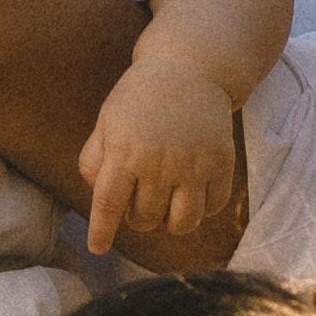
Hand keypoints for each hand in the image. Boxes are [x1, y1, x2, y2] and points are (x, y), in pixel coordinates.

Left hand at [80, 50, 253, 267]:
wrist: (190, 67)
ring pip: (182, 224)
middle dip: (138, 218)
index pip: (108, 205)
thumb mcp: (107, 120)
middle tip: (140, 199)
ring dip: (170, 222)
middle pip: (145, 219)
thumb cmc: (141, 96)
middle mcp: (159, 164)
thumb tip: (96, 195)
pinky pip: (213, 208)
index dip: (102, 232)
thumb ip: (94, 158)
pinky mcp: (221, 164)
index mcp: (125, 152)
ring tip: (166, 205)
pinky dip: (202, 209)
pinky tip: (193, 193)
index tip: (98, 248)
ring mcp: (193, 166)